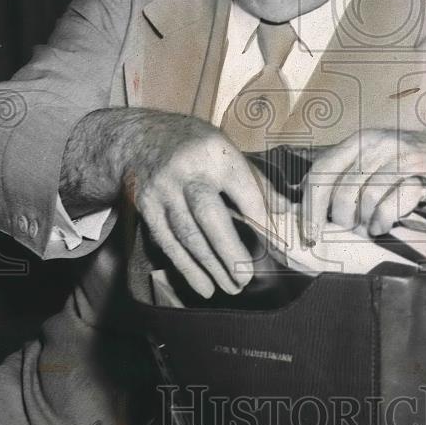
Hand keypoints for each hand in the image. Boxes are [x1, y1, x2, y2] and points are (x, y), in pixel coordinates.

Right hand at [124, 113, 267, 298]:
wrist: (139, 137)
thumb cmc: (195, 145)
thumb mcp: (226, 149)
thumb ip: (255, 181)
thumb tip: (285, 211)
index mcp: (214, 152)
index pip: (242, 187)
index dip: (260, 216)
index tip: (276, 244)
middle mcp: (186, 170)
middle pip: (209, 216)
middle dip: (229, 250)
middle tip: (247, 278)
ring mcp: (162, 190)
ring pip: (187, 234)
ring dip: (210, 266)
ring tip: (232, 287)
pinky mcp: (145, 207)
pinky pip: (167, 242)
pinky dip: (186, 267)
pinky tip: (204, 285)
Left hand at [299, 129, 425, 243]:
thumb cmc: (421, 172)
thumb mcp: (380, 167)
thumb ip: (348, 176)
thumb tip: (306, 196)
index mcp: (362, 140)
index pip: (321, 170)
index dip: (310, 204)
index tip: (308, 232)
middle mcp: (378, 143)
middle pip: (339, 189)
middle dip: (340, 219)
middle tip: (351, 230)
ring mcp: (400, 156)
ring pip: (364, 199)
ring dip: (366, 222)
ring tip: (374, 227)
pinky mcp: (422, 174)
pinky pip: (389, 206)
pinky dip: (384, 222)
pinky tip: (387, 226)